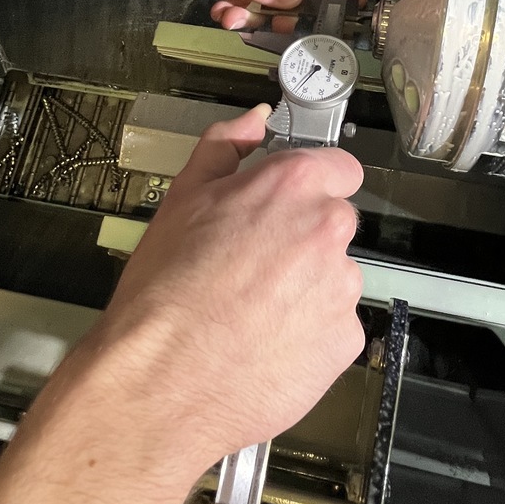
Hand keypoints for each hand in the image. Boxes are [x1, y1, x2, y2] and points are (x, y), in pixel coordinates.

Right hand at [100, 105, 364, 457]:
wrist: (160, 383)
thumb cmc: (164, 294)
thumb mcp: (182, 198)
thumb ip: (226, 147)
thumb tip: (253, 119)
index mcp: (292, 186)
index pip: (340, 167)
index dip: (314, 184)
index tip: (293, 201)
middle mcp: (327, 230)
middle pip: (334, 223)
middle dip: (303, 238)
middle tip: (253, 264)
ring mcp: (341, 288)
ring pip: (334, 277)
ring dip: (306, 287)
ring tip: (253, 311)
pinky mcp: (345, 340)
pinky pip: (334, 326)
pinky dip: (309, 332)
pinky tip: (266, 342)